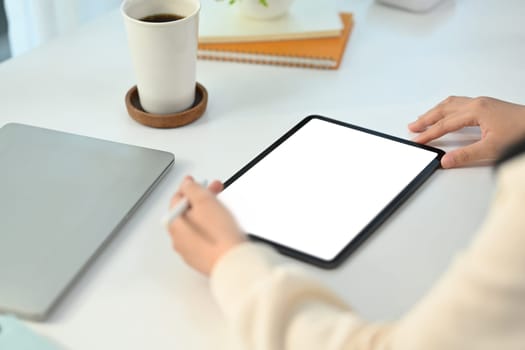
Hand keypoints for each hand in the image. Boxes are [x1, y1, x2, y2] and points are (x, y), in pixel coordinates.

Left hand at [167, 177, 245, 275]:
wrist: (234, 263)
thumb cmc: (219, 237)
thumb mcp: (204, 201)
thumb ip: (192, 189)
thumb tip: (186, 185)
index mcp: (174, 225)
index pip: (177, 200)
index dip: (189, 187)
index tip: (196, 181)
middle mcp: (179, 240)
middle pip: (187, 213)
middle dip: (202, 199)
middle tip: (215, 191)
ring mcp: (192, 252)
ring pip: (198, 225)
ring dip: (208, 213)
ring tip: (223, 208)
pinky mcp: (205, 259)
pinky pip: (206, 238)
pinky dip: (212, 228)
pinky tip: (224, 226)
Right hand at [408, 96, 524, 167]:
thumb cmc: (522, 133)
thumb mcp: (492, 149)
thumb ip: (466, 155)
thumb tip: (446, 160)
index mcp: (476, 111)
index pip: (445, 124)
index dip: (429, 134)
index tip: (417, 141)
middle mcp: (477, 103)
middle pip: (444, 109)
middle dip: (426, 119)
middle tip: (412, 127)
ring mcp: (482, 103)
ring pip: (451, 104)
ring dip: (435, 111)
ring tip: (423, 119)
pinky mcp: (487, 105)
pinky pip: (459, 103)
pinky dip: (446, 108)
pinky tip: (446, 113)